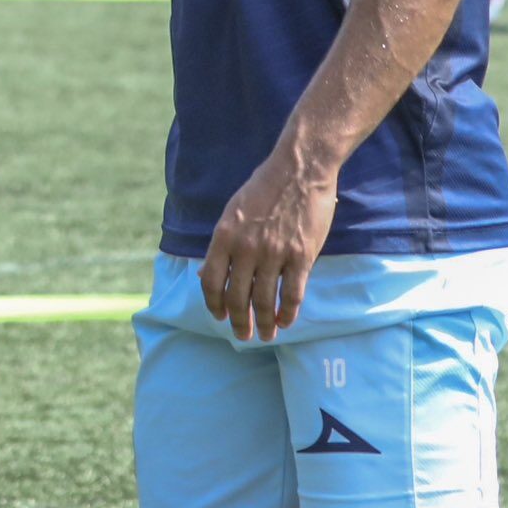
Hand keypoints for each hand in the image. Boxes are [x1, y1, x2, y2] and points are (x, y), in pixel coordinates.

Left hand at [198, 148, 337, 341]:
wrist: (298, 171)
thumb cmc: (263, 190)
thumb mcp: (232, 213)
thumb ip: (221, 245)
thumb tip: (205, 274)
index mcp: (224, 236)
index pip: (211, 281)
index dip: (213, 304)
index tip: (219, 317)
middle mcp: (246, 248)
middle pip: (238, 297)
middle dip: (239, 322)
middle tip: (242, 336)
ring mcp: (275, 253)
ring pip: (265, 300)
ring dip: (264, 323)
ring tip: (266, 335)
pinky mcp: (301, 256)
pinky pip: (293, 293)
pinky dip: (289, 312)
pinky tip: (286, 322)